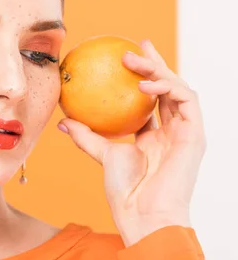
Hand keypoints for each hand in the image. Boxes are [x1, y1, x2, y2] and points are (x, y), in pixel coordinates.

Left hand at [58, 40, 205, 245]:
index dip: (142, 77)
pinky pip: (187, 100)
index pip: (151, 100)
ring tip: (134, 58)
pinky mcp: (196, 135)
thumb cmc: (125, 190)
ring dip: (158, 69)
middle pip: (167, 88)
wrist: (143, 214)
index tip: (126, 57)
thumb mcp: (102, 155)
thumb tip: (62, 120)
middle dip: (154, 63)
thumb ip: (86, 135)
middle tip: (135, 45)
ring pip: (178, 89)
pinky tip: (145, 83)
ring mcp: (187, 132)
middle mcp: (173, 131)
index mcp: (154, 136)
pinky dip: (168, 87)